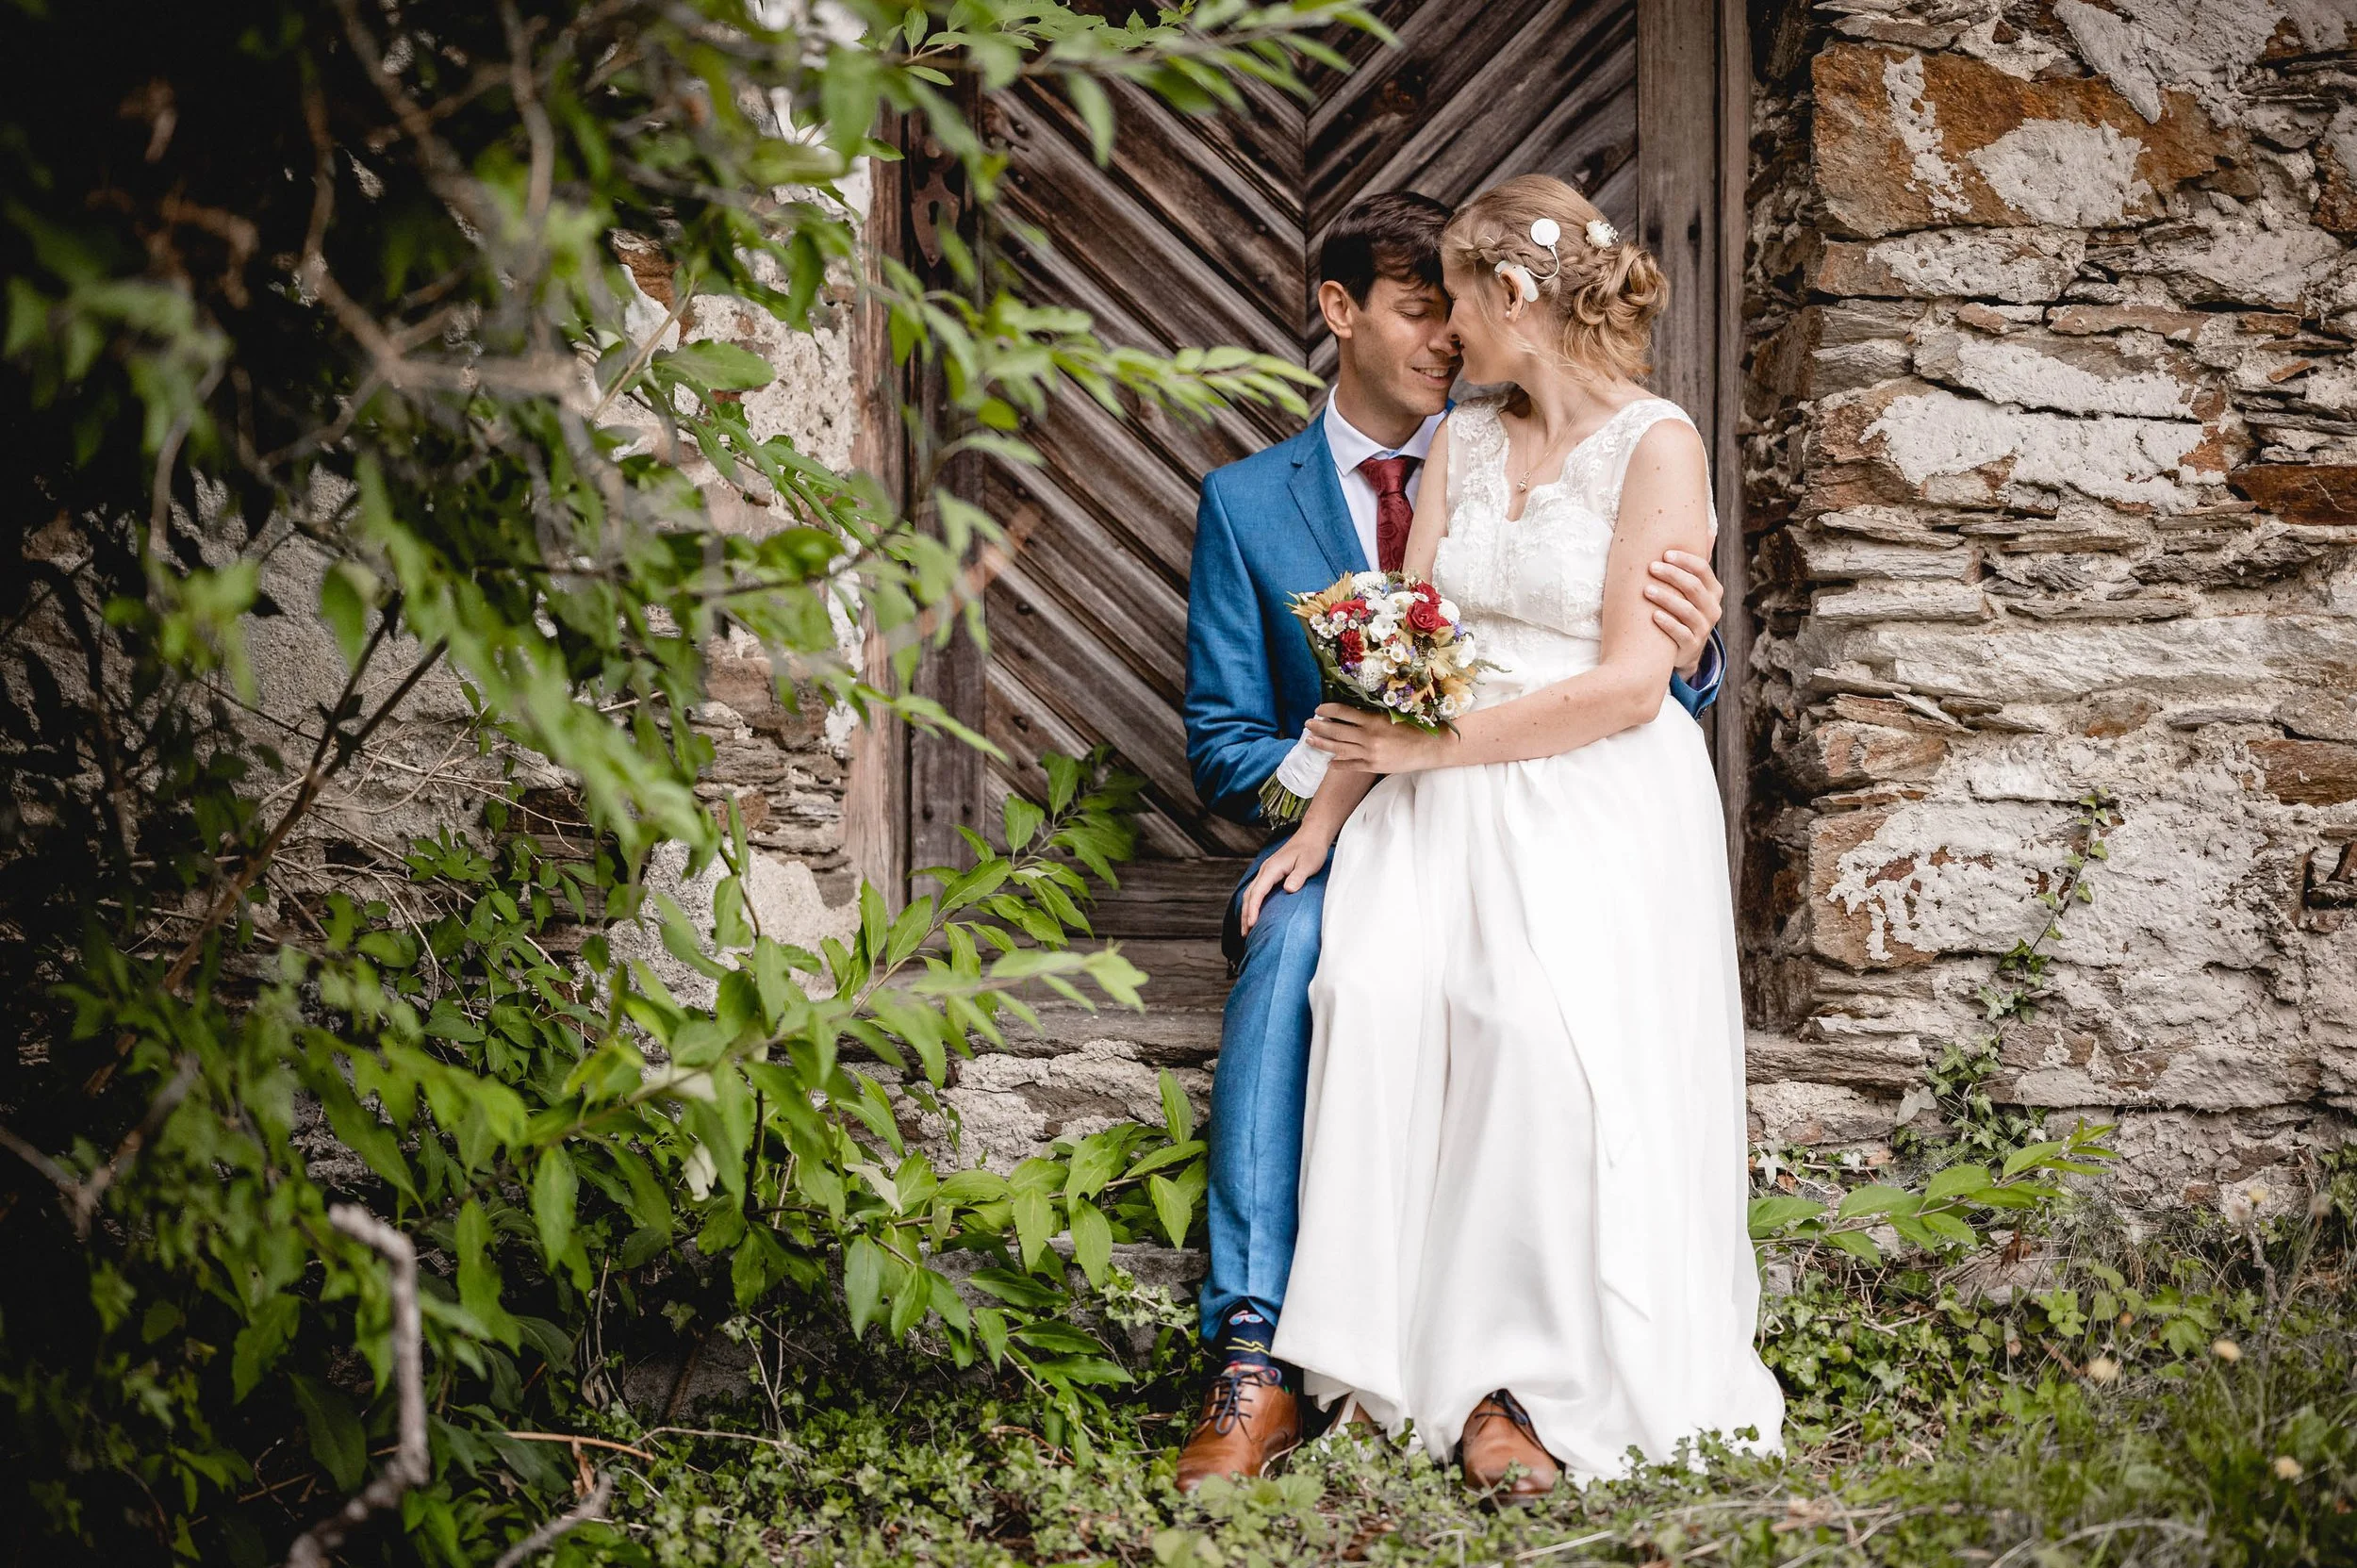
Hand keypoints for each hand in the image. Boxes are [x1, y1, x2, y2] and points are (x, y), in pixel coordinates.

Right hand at [1238, 830, 1331, 936]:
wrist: (1311, 836)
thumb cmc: (1311, 850)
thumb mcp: (1308, 863)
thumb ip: (1298, 877)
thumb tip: (1288, 889)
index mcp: (1272, 869)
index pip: (1258, 892)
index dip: (1253, 909)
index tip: (1251, 924)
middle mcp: (1265, 870)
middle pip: (1249, 894)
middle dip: (1245, 914)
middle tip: (1245, 934)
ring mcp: (1267, 871)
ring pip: (1251, 893)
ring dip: (1246, 910)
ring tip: (1246, 928)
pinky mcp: (1271, 873)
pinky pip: (1257, 890)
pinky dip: (1252, 903)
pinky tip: (1254, 912)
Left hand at [1304, 703, 1453, 774]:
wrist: (1431, 747)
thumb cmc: (1415, 727)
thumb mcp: (1393, 715)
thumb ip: (1373, 715)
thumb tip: (1353, 712)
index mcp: (1373, 720)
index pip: (1344, 712)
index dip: (1328, 709)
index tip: (1318, 708)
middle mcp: (1368, 736)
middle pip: (1336, 730)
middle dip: (1319, 726)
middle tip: (1307, 723)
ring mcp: (1369, 753)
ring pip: (1339, 748)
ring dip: (1322, 743)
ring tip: (1310, 740)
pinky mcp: (1373, 767)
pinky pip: (1350, 765)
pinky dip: (1338, 764)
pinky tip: (1328, 763)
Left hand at [1646, 549, 1721, 680]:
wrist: (1684, 649)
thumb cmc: (1683, 609)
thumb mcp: (1693, 587)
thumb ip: (1698, 562)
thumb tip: (1708, 529)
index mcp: (1713, 591)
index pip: (1703, 570)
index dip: (1685, 560)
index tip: (1665, 553)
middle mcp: (1712, 609)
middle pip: (1693, 588)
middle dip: (1672, 575)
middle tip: (1651, 567)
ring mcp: (1703, 629)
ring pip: (1686, 611)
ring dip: (1666, 598)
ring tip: (1646, 590)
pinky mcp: (1691, 646)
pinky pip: (1681, 634)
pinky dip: (1668, 624)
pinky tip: (1653, 615)